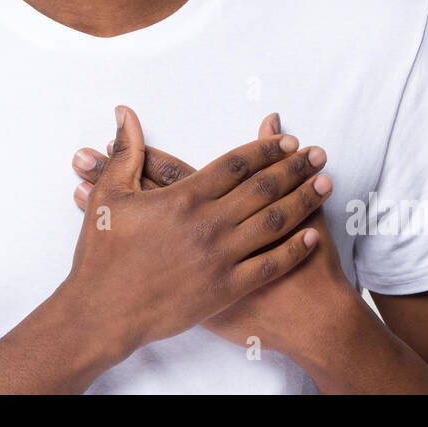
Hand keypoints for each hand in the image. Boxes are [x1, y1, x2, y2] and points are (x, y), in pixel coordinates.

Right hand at [60, 105, 328, 357]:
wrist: (102, 313)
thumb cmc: (101, 254)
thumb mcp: (108, 196)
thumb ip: (126, 152)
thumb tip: (125, 114)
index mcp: (183, 198)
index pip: (236, 164)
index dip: (265, 148)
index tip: (286, 138)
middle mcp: (208, 224)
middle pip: (263, 187)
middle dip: (295, 167)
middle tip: (318, 154)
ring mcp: (220, 258)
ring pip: (273, 222)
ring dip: (303, 200)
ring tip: (325, 183)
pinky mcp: (226, 289)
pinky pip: (270, 266)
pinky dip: (294, 249)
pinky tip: (312, 234)